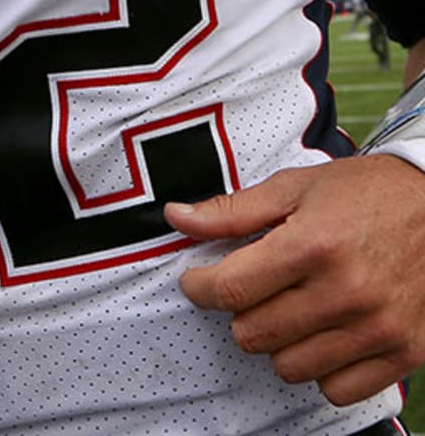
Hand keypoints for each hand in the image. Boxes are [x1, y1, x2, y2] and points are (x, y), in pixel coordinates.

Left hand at [165, 154, 424, 405]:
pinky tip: (321, 334)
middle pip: (254, 333)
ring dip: (277, 342)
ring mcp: (377, 328)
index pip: (231, 288)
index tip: (196, 280)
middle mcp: (345, 292)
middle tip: (250, 289)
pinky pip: (337, 390)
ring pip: (290, 367)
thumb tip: (176, 218)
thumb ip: (231, 211)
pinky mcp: (404, 353)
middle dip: (238, 312)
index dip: (199, 287)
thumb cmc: (363, 193)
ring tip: (288, 308)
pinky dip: (320, 369)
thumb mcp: (293, 188)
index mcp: (312, 245)